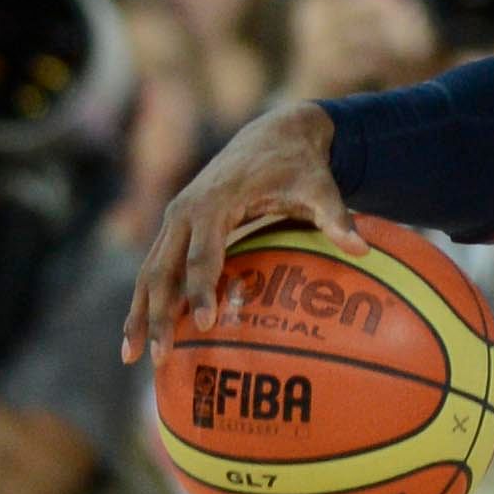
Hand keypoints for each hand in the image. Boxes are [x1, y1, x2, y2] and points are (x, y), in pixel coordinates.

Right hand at [122, 101, 359, 363]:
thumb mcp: (321, 187)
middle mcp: (184, 211)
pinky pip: (154, 268)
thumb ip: (335, 216)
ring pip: (148, 272)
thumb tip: (362, 248)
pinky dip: (144, 300)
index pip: (203, 256)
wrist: (272, 135)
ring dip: (138, 314)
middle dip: (157, 314)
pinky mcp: (174, 227)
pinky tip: (139, 334)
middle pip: (162, 270)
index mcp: (213, 203)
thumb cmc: (298, 166)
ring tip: (131, 357)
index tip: (207, 325)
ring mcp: (174, 219)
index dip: (201, 291)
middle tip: (158, 357)